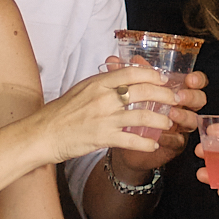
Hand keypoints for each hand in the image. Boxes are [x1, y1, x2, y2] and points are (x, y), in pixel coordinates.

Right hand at [42, 65, 184, 163]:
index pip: (131, 72)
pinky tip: (153, 145)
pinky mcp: (102, 137)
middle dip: (163, 95)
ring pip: (142, 116)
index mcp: (98, 82)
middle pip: (142, 91)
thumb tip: (122, 77)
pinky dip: (145, 143)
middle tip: (174, 100)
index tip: (162, 79)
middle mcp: (103, 98)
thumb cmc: (61, 111)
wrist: (44, 133)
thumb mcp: (82, 89)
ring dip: (159, 120)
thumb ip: (103, 83)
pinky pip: (131, 140)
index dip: (151, 74)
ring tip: (167, 123)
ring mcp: (104, 118)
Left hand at [112, 67, 205, 169]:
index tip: (189, 79)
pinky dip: (171, 138)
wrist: (121, 138)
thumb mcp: (128, 91)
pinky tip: (162, 136)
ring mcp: (179, 125)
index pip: (194, 81)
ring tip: (171, 114)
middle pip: (198, 99)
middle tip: (180, 96)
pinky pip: (178, 141)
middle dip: (192, 97)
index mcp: (175, 89)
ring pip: (192, 120)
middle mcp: (181, 106)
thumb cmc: (129, 110)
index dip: (197, 80)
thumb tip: (113, 60)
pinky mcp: (172, 143)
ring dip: (183, 116)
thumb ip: (124, 75)